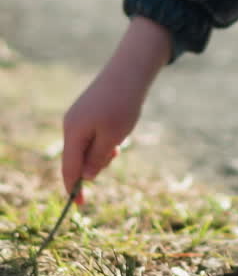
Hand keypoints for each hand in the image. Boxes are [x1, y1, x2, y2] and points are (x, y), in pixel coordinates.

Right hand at [62, 68, 144, 204]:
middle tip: (116, 152)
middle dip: (96, 164)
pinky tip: (119, 130)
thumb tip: (86, 177)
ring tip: (120, 138)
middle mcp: (71, 124)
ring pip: (87, 147)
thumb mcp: (112, 137)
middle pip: (77, 159)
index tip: (82, 206)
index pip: (69, 168)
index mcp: (73, 132)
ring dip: (103, 151)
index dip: (74, 189)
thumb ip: (97, 159)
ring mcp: (78, 117)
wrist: (130, 70)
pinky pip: (92, 135)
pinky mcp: (88, 111)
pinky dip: (104, 140)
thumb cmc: (122, 105)